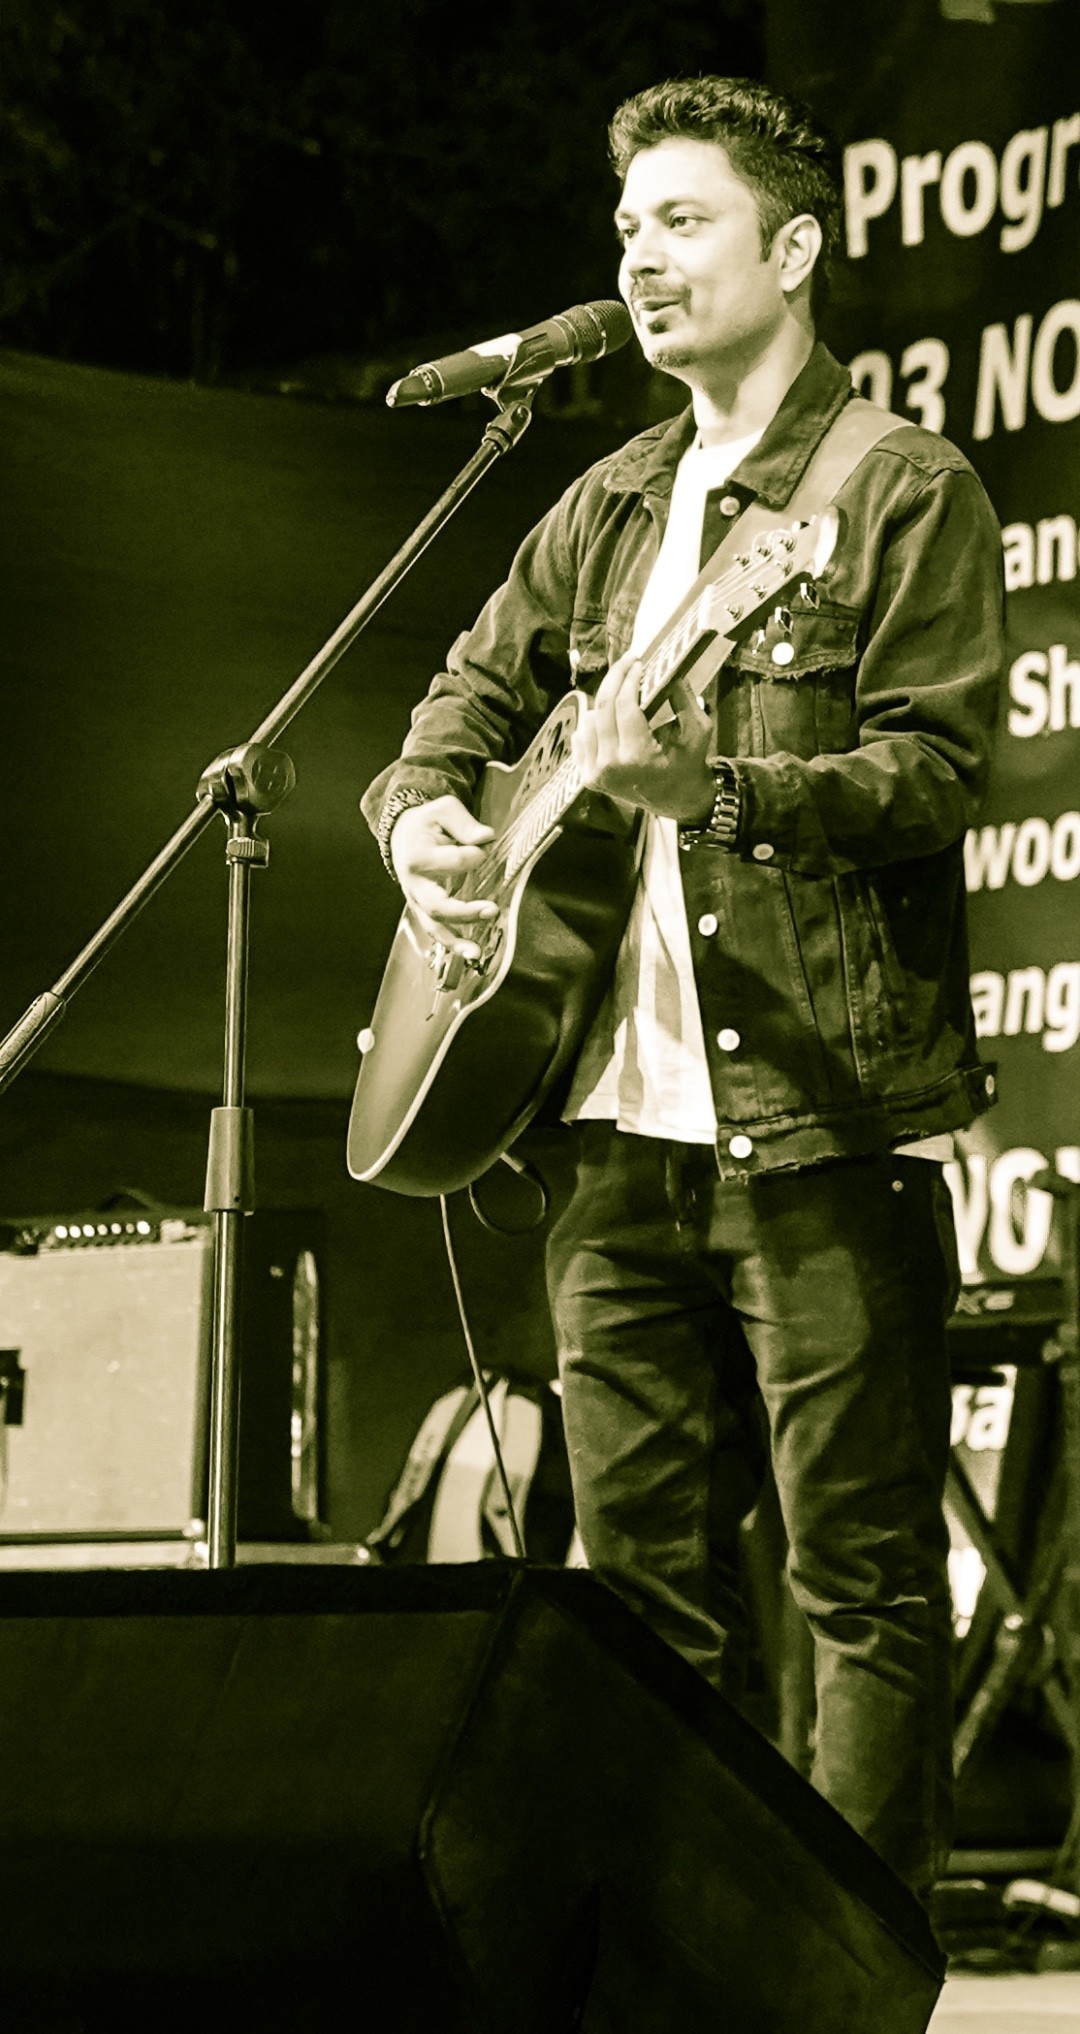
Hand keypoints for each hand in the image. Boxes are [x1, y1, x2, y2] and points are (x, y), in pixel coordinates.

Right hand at [389, 795, 496, 960]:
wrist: (404, 835)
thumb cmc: (428, 823)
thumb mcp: (444, 810)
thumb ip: (464, 823)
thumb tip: (486, 838)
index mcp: (417, 855)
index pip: (453, 860)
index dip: (476, 855)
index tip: (486, 845)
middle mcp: (414, 883)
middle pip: (436, 904)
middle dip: (464, 911)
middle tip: (491, 910)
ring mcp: (417, 900)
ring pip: (434, 926)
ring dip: (456, 941)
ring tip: (477, 953)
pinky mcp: (424, 911)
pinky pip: (437, 932)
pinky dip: (453, 945)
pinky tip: (472, 955)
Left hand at [571, 650, 714, 823]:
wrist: (677, 801)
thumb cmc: (689, 764)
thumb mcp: (698, 731)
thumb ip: (684, 699)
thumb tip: (668, 669)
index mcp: (637, 758)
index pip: (624, 706)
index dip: (629, 678)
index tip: (638, 662)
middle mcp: (610, 767)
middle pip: (602, 708)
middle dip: (615, 678)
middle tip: (627, 662)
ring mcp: (594, 773)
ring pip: (588, 720)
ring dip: (603, 700)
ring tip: (621, 690)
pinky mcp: (587, 777)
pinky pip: (581, 737)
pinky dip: (592, 722)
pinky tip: (608, 716)